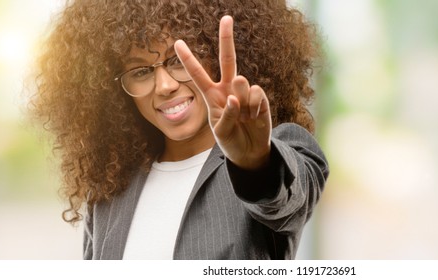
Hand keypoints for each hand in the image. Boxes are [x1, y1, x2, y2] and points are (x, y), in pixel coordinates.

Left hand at [174, 15, 271, 169]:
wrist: (250, 152)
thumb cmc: (230, 141)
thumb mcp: (220, 132)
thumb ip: (225, 115)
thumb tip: (234, 97)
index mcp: (212, 95)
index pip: (198, 74)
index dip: (188, 59)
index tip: (177, 42)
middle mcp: (228, 89)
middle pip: (228, 59)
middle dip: (226, 38)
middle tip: (226, 18)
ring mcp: (244, 92)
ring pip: (241, 82)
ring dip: (241, 102)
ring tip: (244, 117)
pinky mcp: (260, 98)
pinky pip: (256, 92)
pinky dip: (253, 105)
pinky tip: (253, 116)